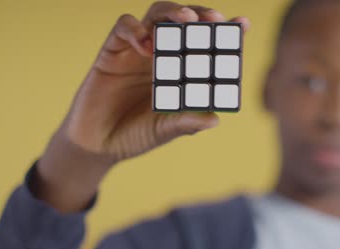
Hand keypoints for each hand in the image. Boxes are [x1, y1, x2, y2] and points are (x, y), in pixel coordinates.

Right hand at [34, 1, 250, 212]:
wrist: (97, 145)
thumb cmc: (135, 136)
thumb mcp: (165, 130)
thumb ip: (186, 122)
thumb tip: (215, 119)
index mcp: (180, 73)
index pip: (206, 46)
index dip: (225, 32)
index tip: (242, 24)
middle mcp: (163, 57)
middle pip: (184, 22)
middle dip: (201, 15)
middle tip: (214, 19)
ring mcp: (138, 51)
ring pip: (157, 14)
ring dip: (173, 13)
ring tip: (186, 20)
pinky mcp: (112, 51)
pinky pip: (124, 27)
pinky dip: (136, 29)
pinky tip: (146, 45)